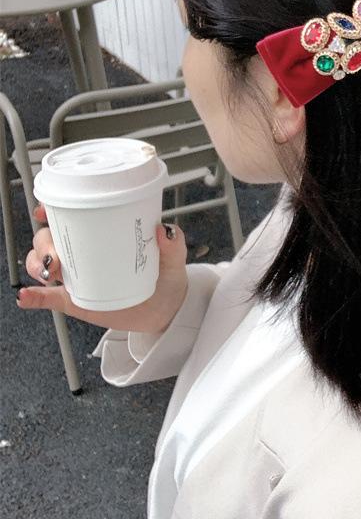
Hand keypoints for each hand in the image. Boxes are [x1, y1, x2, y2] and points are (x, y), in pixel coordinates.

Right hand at [18, 204, 189, 334]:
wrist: (167, 309)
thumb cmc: (167, 276)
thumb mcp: (174, 257)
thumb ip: (174, 244)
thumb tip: (164, 231)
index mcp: (104, 234)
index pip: (72, 216)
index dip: (52, 209)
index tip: (45, 208)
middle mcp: (85, 252)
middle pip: (50, 238)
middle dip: (44, 241)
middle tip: (56, 253)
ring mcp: (77, 276)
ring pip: (42, 263)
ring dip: (36, 263)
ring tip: (51, 271)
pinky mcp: (74, 301)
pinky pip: (47, 298)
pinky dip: (33, 296)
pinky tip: (27, 296)